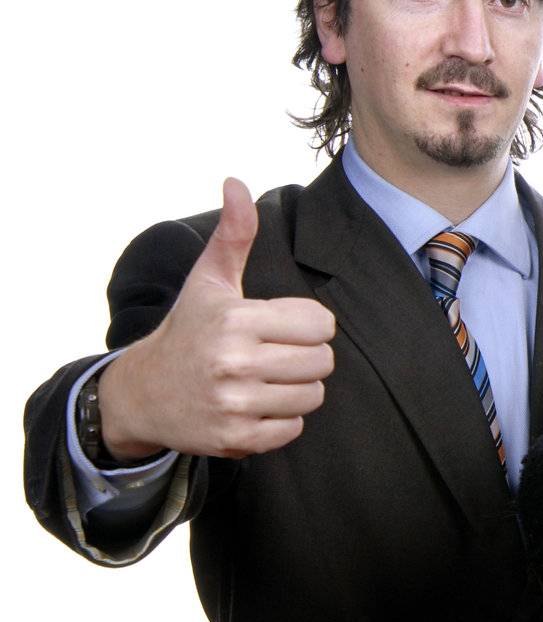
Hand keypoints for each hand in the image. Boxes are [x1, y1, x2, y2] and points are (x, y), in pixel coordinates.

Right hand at [97, 179, 336, 459]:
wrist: (143, 393)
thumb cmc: (188, 329)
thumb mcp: (209, 280)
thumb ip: (234, 235)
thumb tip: (236, 183)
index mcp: (236, 320)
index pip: (320, 324)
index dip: (308, 325)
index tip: (282, 326)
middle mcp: (234, 363)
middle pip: (322, 361)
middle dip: (306, 357)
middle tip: (276, 355)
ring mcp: (234, 404)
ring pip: (312, 396)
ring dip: (297, 388)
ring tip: (267, 379)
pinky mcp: (234, 438)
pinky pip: (293, 429)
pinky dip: (282, 420)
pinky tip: (256, 405)